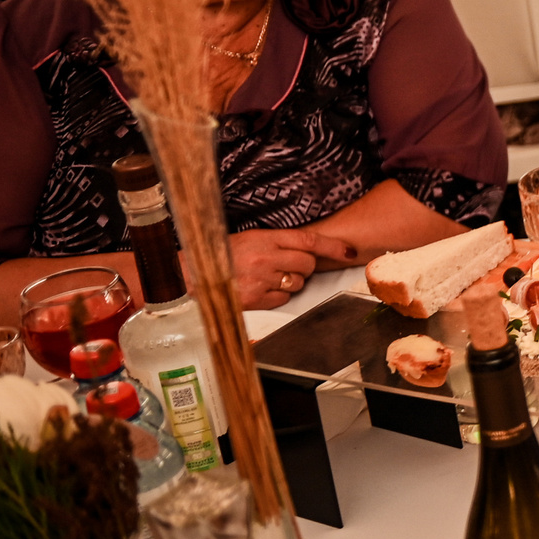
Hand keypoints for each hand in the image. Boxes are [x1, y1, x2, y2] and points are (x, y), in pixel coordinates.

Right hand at [231, 226, 346, 308]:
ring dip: (289, 282)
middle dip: (304, 267)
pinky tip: (260, 289)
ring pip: (297, 283)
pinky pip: (283, 300)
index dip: (332, 247)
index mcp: (264, 238)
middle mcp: (265, 258)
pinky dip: (276, 297)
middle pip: (308, 265)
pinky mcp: (255, 300)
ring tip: (267, 277)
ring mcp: (260, 280)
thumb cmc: (221, 254)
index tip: (349, 251)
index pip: (308, 241)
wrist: (190, 274)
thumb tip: (308, 250)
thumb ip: (278, 243)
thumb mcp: (250, 239)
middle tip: (286, 266)